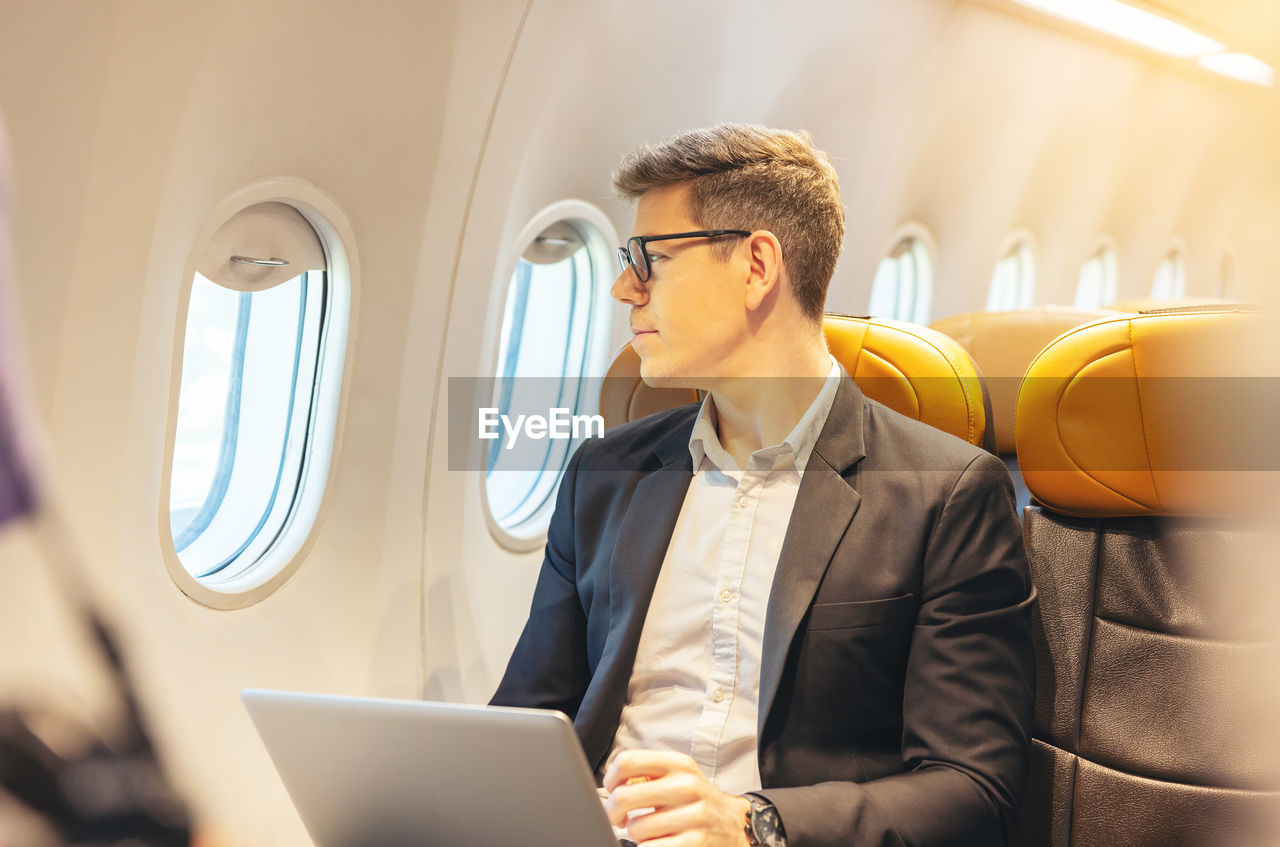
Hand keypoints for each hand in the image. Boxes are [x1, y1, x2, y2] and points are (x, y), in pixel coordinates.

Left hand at [602, 750, 751, 845]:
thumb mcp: (679, 776)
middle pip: (623, 796)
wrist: (735, 825)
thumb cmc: (696, 800)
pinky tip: (659, 842)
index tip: (612, 790)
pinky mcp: (694, 843)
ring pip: (634, 828)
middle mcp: (687, 786)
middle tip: (618, 818)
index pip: (627, 761)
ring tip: (651, 831)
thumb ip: (648, 773)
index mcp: (679, 764)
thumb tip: (613, 784)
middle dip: (612, 812)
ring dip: (635, 834)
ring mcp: (693, 816)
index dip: (611, 778)